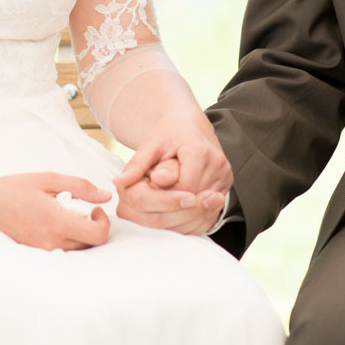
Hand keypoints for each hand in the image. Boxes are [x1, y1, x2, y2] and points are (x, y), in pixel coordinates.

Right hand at [0, 172, 110, 250]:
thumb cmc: (12, 189)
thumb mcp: (48, 180)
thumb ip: (81, 187)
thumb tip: (105, 196)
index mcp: (58, 223)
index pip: (98, 235)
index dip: (103, 222)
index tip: (94, 209)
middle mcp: (52, 242)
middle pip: (90, 245)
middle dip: (92, 227)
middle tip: (80, 209)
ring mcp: (43, 252)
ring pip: (75, 249)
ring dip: (78, 233)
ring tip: (62, 213)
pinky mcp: (35, 254)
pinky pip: (59, 250)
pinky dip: (63, 238)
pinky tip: (50, 222)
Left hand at [111, 111, 231, 233]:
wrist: (190, 125)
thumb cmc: (169, 133)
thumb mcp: (150, 145)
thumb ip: (137, 165)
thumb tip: (118, 182)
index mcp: (200, 151)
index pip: (184, 187)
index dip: (165, 197)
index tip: (147, 200)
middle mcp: (218, 165)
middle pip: (193, 202)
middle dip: (169, 211)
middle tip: (146, 214)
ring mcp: (225, 177)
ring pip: (201, 212)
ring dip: (179, 219)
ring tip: (156, 216)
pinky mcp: (226, 187)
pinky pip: (209, 213)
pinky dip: (190, 219)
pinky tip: (172, 217)